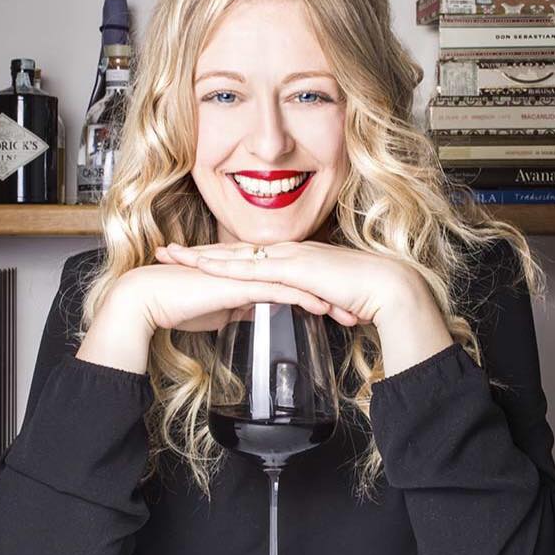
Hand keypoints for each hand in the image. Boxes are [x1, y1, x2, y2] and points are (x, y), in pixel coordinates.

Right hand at [119, 257, 335, 332]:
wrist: (149, 298)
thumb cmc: (178, 304)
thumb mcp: (218, 309)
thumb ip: (238, 305)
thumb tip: (252, 312)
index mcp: (247, 272)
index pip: (290, 280)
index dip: (316, 291)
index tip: (339, 305)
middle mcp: (251, 268)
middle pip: (300, 278)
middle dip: (330, 293)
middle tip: (355, 307)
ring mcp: (246, 273)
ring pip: (296, 282)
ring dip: (325, 297)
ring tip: (349, 311)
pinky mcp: (239, 283)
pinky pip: (278, 290)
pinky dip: (303, 299)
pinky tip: (323, 309)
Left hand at [154, 240, 416, 328]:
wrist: (388, 288)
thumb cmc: (363, 293)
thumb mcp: (327, 295)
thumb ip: (310, 297)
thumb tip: (303, 305)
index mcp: (292, 257)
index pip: (247, 256)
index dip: (217, 256)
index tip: (191, 259)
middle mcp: (286, 251)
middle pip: (232, 249)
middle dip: (197, 251)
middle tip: (166, 251)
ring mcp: (289, 256)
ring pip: (235, 254)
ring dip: (201, 255)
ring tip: (171, 255)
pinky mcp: (295, 268)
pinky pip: (252, 267)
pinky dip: (224, 265)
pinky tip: (202, 266)